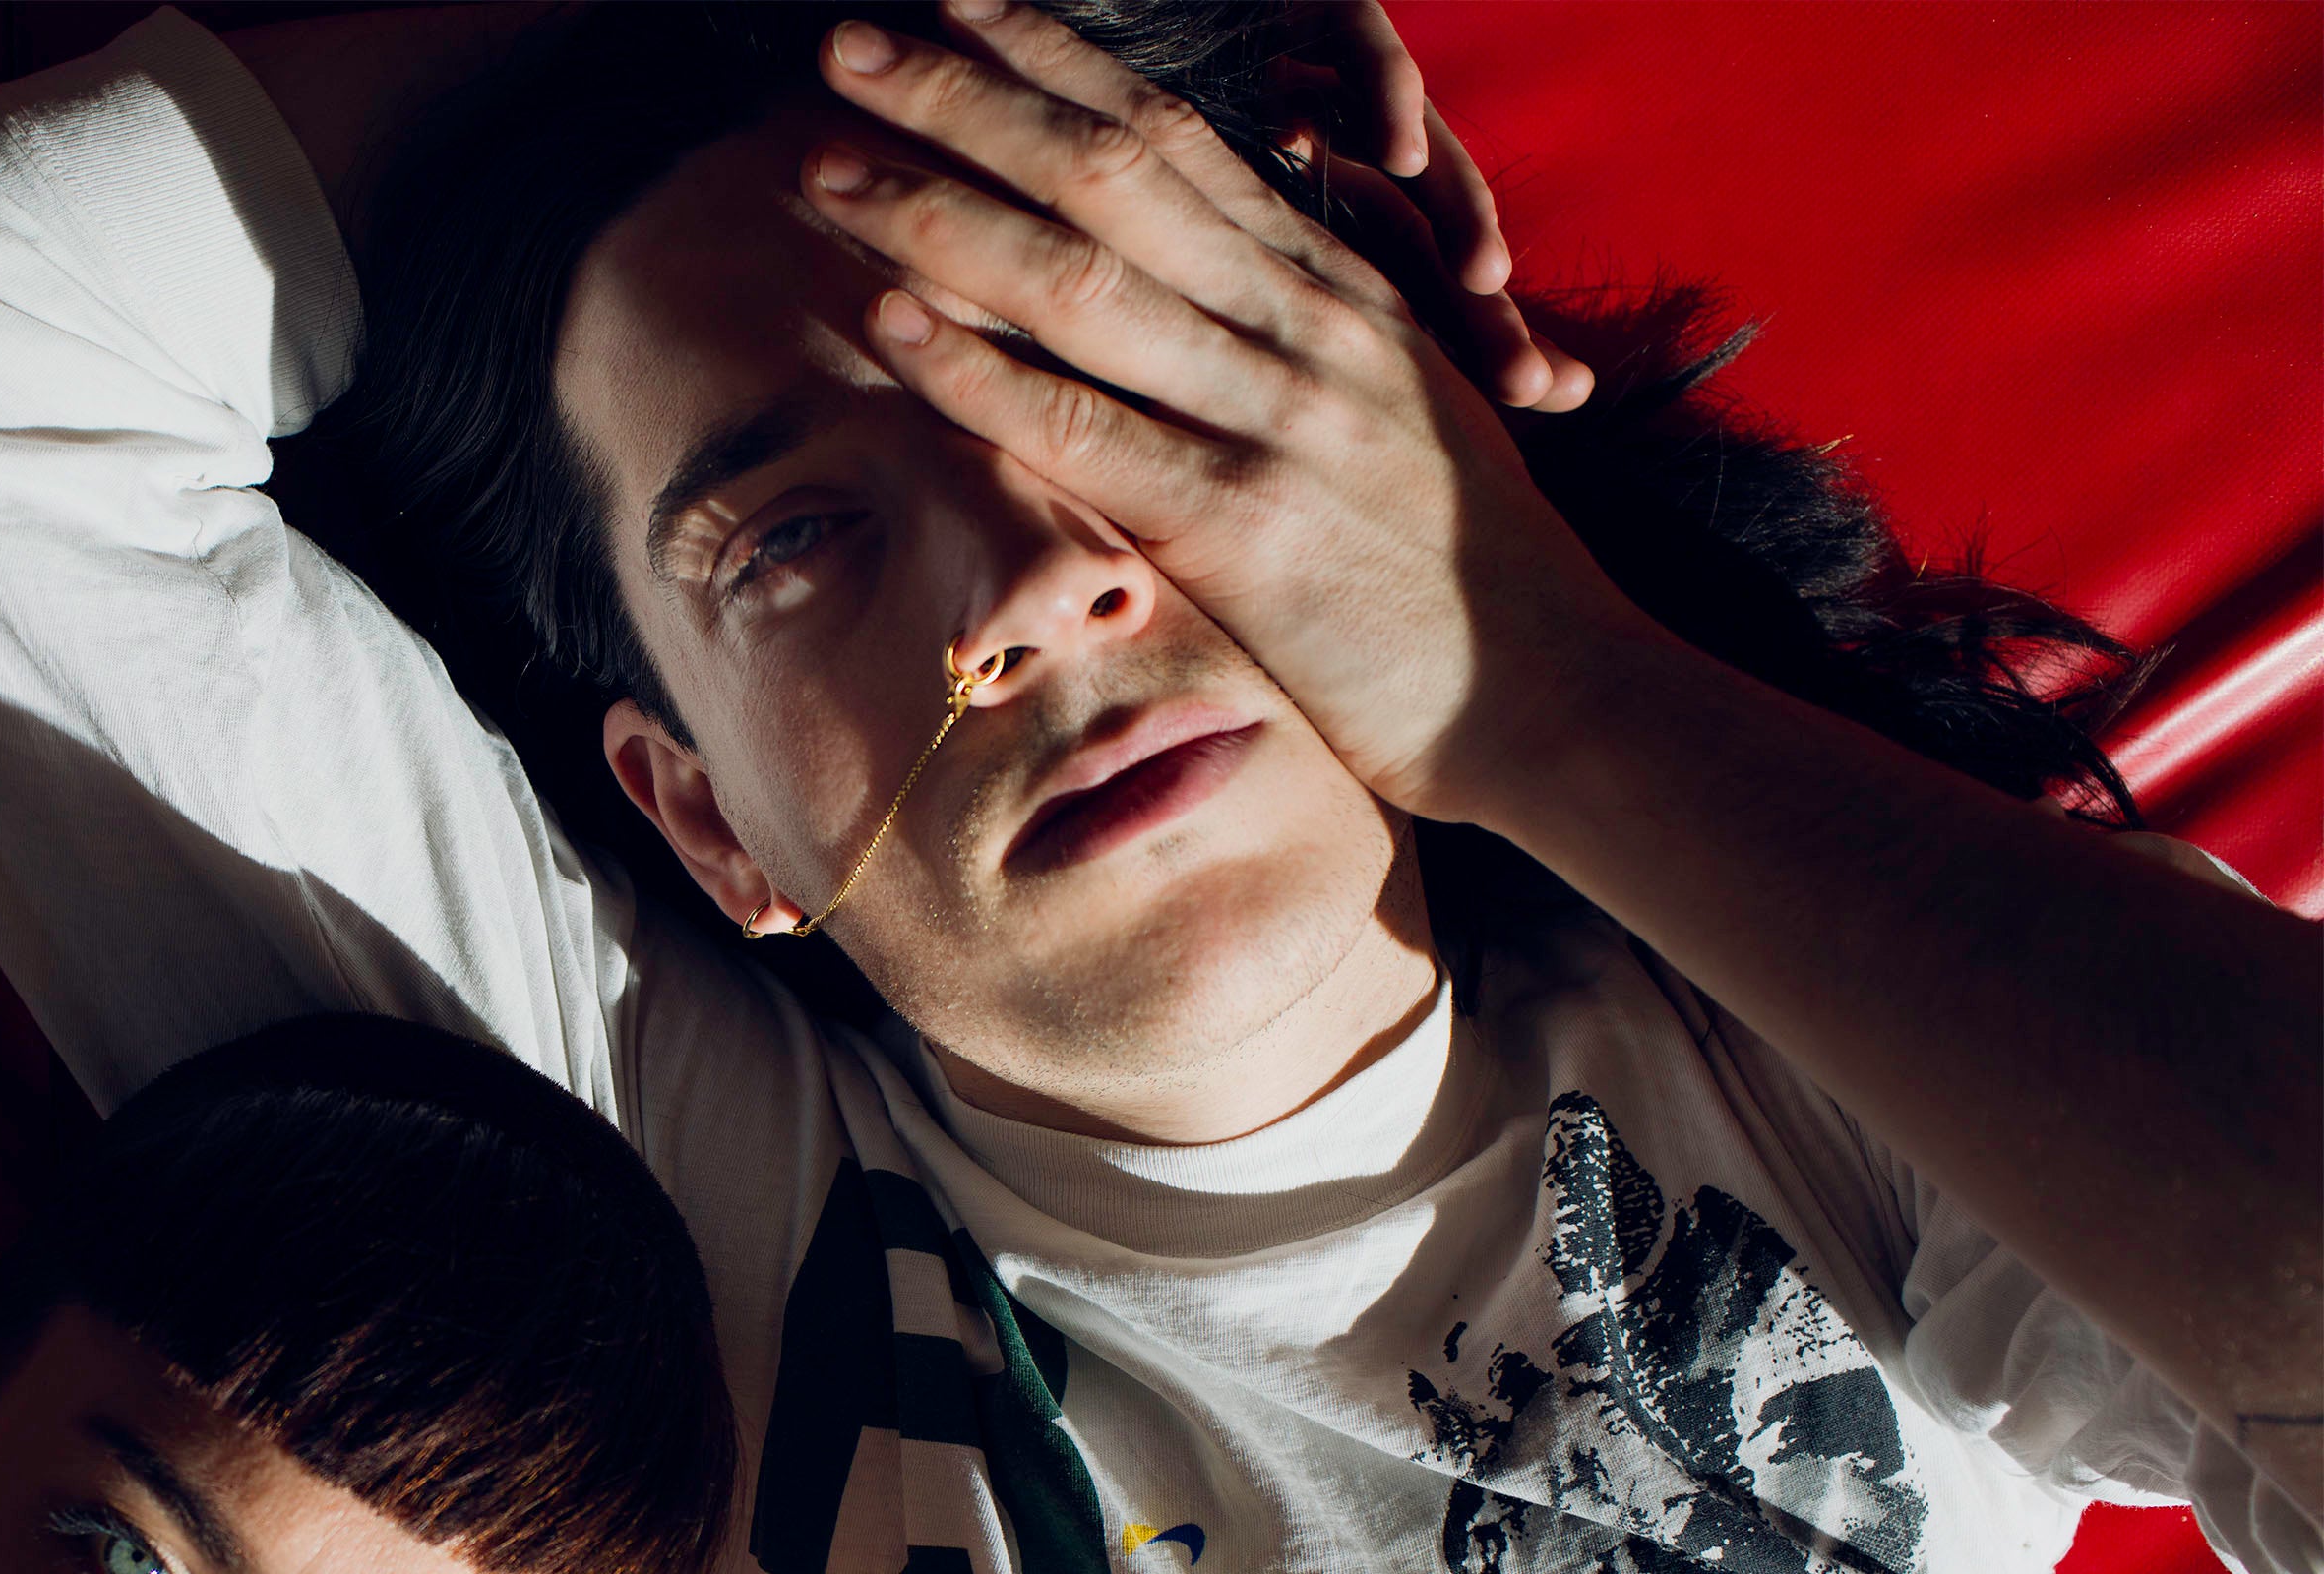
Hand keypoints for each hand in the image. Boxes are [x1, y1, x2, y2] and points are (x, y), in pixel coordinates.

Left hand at [805, 1, 1662, 823]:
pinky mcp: (1242, 526)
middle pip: (1108, 172)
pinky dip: (977, 372)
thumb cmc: (1461, 575)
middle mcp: (1302, 323)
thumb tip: (1192, 294)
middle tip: (851, 45)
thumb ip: (1296, 343)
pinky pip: (1081, 430)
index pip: (1172, 138)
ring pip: (1079, 282)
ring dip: (936, 215)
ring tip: (827, 170)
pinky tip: (889, 325)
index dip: (1053, 61)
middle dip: (967, 97)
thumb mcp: (1393, 413)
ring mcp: (1274, 417)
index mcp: (1334, 287)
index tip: (956, 4)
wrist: (1560, 692)